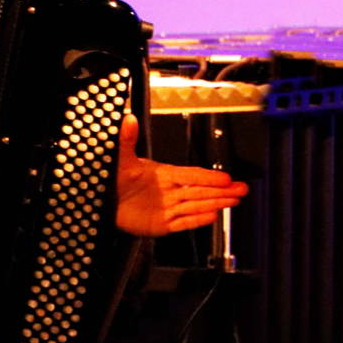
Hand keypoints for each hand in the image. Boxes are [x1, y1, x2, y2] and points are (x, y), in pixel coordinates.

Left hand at [115, 115, 247, 237]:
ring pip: (195, 205)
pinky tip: (212, 216)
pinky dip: (196, 220)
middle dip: (221, 190)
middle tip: (243, 189)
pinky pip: (182, 222)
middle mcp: (169, 192)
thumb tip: (128, 118)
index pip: (190, 175)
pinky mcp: (160, 225)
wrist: (100, 202)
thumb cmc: (111, 179)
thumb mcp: (120, 159)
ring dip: (215, 203)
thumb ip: (127, 140)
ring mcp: (166, 209)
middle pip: (199, 191)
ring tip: (234, 201)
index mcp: (163, 175)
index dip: (208, 177)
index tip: (227, 177)